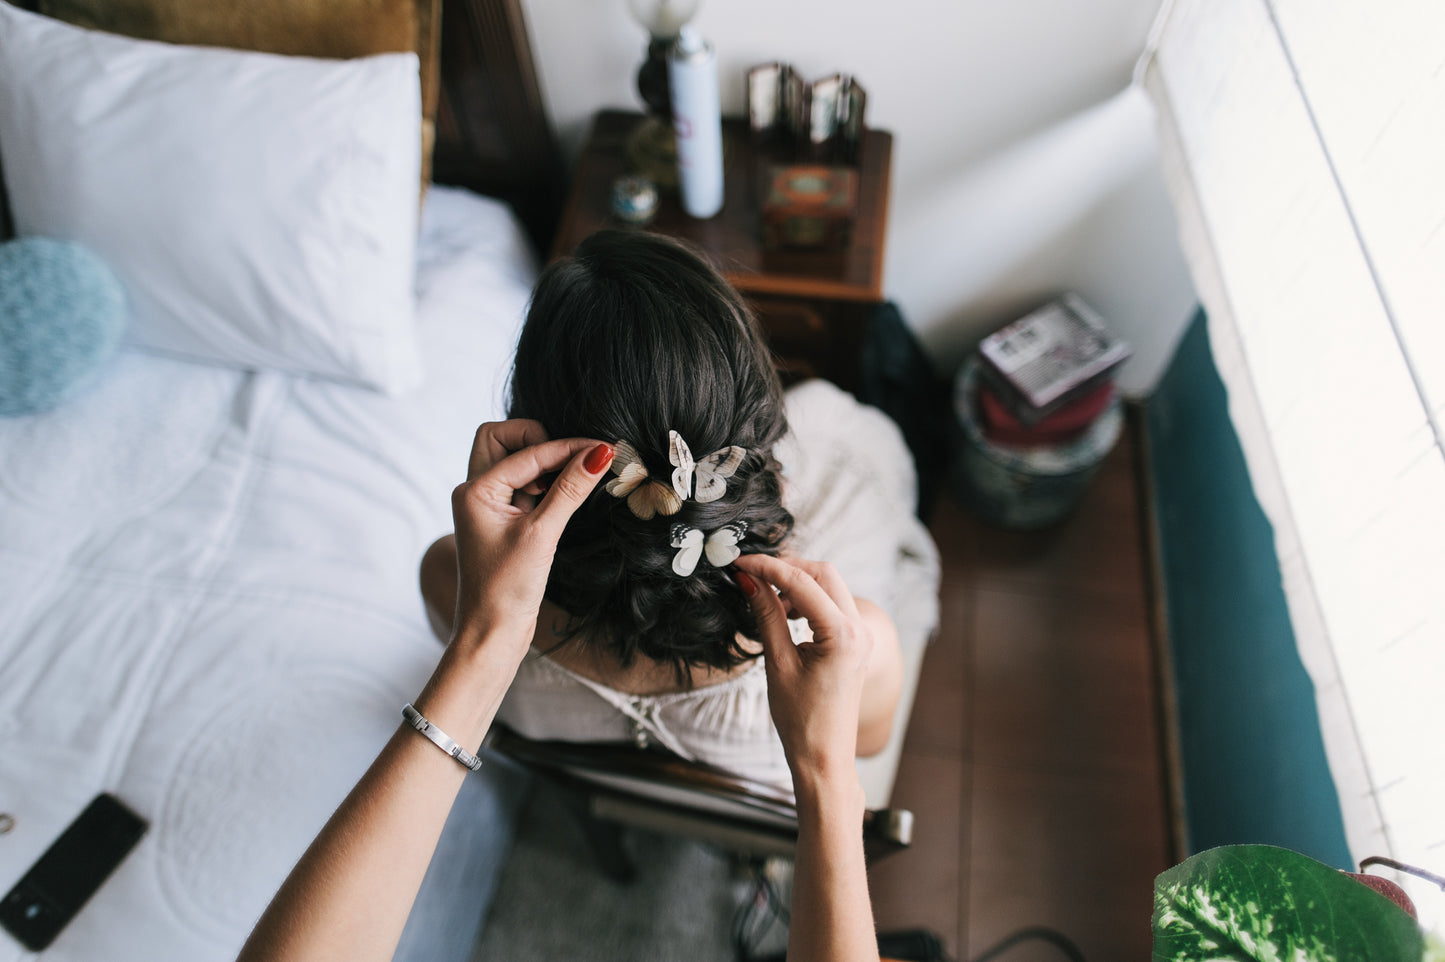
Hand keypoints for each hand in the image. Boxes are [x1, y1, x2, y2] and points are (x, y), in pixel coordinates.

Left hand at [449, 420, 613, 649]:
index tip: (605, 447)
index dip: (568, 448)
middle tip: (567, 464)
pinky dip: (544, 483)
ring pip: (511, 459)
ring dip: (541, 463)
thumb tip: (600, 453)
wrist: (491, 633)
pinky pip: (521, 484)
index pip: (528, 452)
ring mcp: (488, 505)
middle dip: (537, 440)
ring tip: (567, 485)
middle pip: (501, 438)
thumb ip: (570, 490)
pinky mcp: (503, 520)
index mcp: (474, 491)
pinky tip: (564, 497)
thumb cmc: (507, 590)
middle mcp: (475, 492)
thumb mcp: (542, 534)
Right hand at [731, 554, 873, 788]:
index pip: (802, 581)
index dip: (767, 567)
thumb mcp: (778, 663)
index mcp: (843, 634)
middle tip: (751, 572)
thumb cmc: (801, 720)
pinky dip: (808, 599)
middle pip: (823, 573)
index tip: (739, 562)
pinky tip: (784, 611)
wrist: (824, 757)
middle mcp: (859, 629)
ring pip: (830, 586)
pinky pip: (833, 606)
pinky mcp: (856, 642)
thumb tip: (750, 581)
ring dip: (798, 582)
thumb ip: (767, 616)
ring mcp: (861, 635)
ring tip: (764, 595)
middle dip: (786, 567)